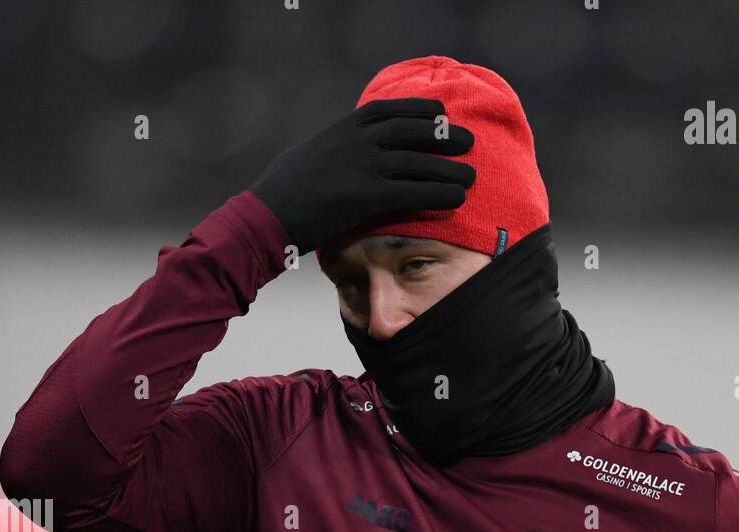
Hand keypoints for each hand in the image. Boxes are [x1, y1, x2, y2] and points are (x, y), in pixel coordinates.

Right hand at [248, 97, 475, 254]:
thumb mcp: (305, 160)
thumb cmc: (278, 194)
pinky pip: (412, 192)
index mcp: (341, 130)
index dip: (417, 111)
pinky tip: (457, 198)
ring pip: (417, 162)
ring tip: (472, 175)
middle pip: (410, 131)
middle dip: (442, 135)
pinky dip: (438, 194)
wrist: (266, 214)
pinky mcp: (366, 196)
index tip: (439, 114)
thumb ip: (328, 153)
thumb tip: (332, 156)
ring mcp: (362, 166)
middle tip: (468, 141)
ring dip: (449, 168)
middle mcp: (356, 142)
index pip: (387, 111)